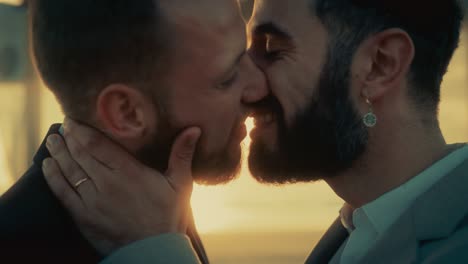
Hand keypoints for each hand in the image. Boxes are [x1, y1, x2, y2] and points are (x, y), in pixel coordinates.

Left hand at [42, 118, 200, 254]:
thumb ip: (182, 155)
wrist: (153, 249)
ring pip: (69, 170)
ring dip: (58, 153)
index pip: (98, 145)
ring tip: (52, 140)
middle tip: (63, 125)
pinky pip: (62, 192)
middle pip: (80, 154)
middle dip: (69, 138)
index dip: (82, 131)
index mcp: (128, 172)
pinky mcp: (83, 215)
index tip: (74, 120)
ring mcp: (92, 200)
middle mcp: (106, 183)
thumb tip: (194, 129)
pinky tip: (47, 165)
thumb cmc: (168, 216)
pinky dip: (53, 177)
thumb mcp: (180, 184)